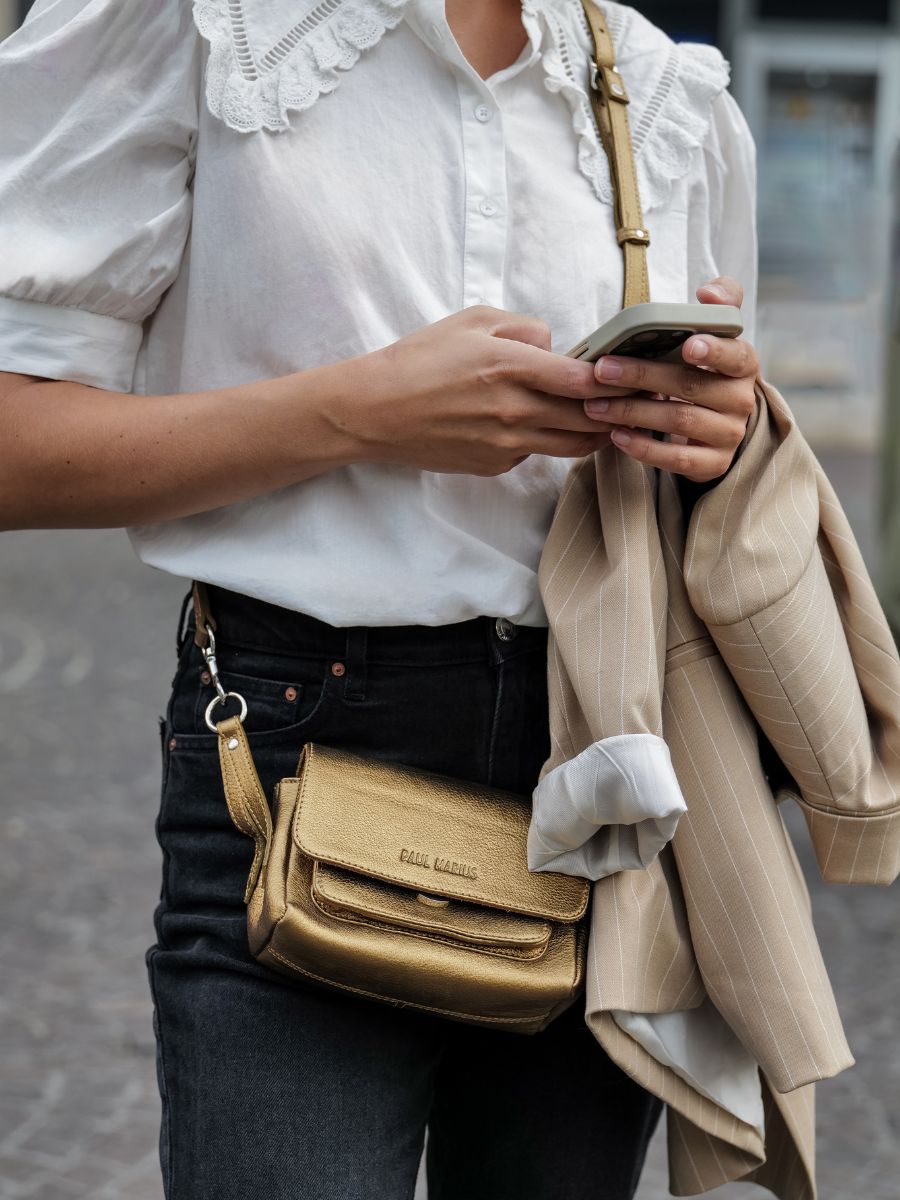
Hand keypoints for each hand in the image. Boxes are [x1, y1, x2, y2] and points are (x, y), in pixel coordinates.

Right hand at [341, 305, 633, 475]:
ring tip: (606, 420)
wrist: (376, 411)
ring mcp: (506, 443)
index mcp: (511, 366)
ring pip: (572, 445)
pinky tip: (539, 426)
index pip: (585, 380)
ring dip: (594, 433)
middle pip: (588, 418)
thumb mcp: (472, 320)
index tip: (632, 375)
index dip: (616, 380)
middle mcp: (514, 410)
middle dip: (615, 411)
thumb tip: (556, 347)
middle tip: (633, 402)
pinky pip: (535, 453)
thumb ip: (525, 328)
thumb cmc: (420, 359)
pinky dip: (546, 442)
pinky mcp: (495, 464)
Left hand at [582, 278, 758, 482]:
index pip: (735, 354)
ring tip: (595, 405)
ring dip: (632, 412)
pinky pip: (678, 459)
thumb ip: (715, 308)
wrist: (714, 429)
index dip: (714, 349)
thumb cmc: (703, 373)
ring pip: (679, 421)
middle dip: (642, 376)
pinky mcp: (713, 464)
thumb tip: (708, 292)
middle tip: (602, 371)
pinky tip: (616, 435)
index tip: (688, 345)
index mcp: (743, 363)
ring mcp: (730, 434)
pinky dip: (643, 447)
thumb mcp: (713, 339)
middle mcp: (742, 400)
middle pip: (691, 386)